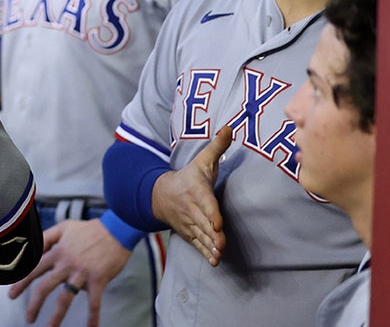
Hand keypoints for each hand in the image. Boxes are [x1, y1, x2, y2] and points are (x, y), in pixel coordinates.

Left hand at [7, 219, 131, 326]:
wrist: (116, 230)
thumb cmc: (90, 229)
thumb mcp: (63, 228)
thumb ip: (46, 237)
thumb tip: (32, 246)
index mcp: (57, 252)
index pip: (33, 269)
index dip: (21, 282)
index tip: (12, 294)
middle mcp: (66, 264)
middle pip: (44, 287)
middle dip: (34, 304)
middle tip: (28, 317)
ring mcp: (81, 273)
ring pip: (65, 298)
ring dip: (57, 316)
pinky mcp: (98, 280)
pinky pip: (94, 303)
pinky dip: (93, 317)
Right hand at [151, 125, 232, 265]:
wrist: (159, 195)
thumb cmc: (188, 178)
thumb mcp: (201, 161)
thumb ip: (217, 147)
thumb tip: (230, 127)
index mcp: (196, 191)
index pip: (205, 203)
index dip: (211, 213)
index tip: (218, 223)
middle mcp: (191, 208)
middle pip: (203, 222)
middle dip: (212, 234)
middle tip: (221, 243)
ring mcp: (189, 222)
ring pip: (200, 235)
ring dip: (209, 246)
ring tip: (218, 255)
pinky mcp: (189, 233)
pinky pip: (197, 244)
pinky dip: (205, 253)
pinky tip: (215, 262)